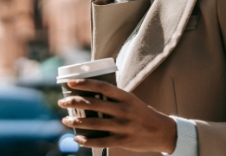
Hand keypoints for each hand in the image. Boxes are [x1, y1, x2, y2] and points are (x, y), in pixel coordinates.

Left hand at [58, 79, 176, 152]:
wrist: (163, 132)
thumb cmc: (141, 113)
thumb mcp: (131, 101)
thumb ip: (113, 98)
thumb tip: (88, 92)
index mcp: (126, 97)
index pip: (102, 87)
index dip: (85, 83)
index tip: (70, 83)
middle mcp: (124, 110)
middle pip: (94, 104)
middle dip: (75, 102)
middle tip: (62, 102)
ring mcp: (123, 126)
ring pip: (95, 123)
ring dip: (77, 122)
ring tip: (65, 120)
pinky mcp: (123, 141)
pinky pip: (101, 141)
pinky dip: (87, 140)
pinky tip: (77, 138)